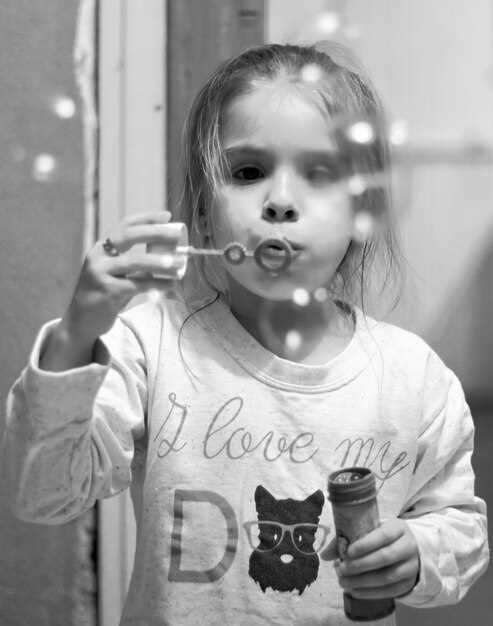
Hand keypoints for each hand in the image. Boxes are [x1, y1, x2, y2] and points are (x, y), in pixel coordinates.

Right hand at [63, 211, 184, 341]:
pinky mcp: (107, 292)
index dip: (146, 218)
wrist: (81, 321)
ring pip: (134, 262)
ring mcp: (100, 274)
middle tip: (176, 234)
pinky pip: (137, 285)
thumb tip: (169, 256)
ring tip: (178, 264)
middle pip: (127, 237)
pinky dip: (156, 284)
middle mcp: (98, 257)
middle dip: (154, 232)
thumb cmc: (104, 295)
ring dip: (159, 262)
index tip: (166, 216)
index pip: (124, 226)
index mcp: (101, 249)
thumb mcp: (116, 274)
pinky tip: (170, 286)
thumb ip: (135, 265)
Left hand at [332, 519, 419, 599]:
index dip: (365, 544)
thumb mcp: (371, 529)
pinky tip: (355, 590)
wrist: (409, 549)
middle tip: (340, 569)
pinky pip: (389, 591)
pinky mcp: (408, 583)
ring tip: (343, 581)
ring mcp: (411, 567)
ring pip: (387, 577)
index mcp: (398, 528)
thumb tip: (324, 555)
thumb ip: (348, 538)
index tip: (348, 552)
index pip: (384, 535)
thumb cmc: (382, 537)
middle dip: (360, 565)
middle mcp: (408, 547)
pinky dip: (370, 593)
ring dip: (362, 581)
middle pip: (385, 558)